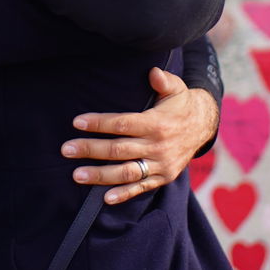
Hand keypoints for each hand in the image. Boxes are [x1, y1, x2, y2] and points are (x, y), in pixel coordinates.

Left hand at [61, 68, 218, 205]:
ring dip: (100, 175)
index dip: (99, 123)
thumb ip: (164, 81)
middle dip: (91, 149)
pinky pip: (141, 188)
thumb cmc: (180, 105)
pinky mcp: (163, 177)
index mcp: (157, 123)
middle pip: (119, 150)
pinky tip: (104, 197)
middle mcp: (158, 146)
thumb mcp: (177, 89)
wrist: (203, 127)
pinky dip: (123, 194)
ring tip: (77, 175)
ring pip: (126, 172)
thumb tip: (153, 72)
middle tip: (66, 149)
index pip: (123, 124)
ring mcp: (161, 165)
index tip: (77, 122)